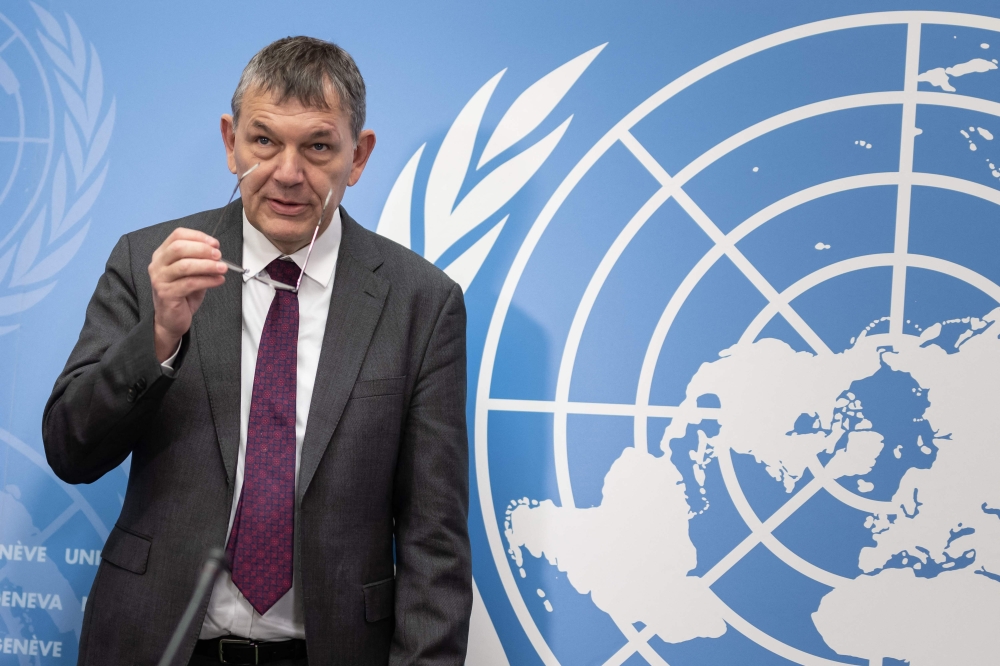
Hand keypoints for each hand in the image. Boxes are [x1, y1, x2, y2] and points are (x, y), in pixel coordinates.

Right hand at [148, 228, 226, 361]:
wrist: (171, 319)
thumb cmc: (182, 294)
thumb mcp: (192, 273)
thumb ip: (201, 262)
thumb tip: (217, 254)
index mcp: (162, 254)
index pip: (177, 235)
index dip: (198, 236)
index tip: (215, 243)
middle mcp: (157, 265)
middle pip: (179, 248)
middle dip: (202, 249)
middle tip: (219, 255)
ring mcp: (160, 279)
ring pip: (185, 265)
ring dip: (208, 265)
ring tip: (223, 268)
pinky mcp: (166, 294)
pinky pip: (190, 283)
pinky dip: (208, 280)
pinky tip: (218, 280)